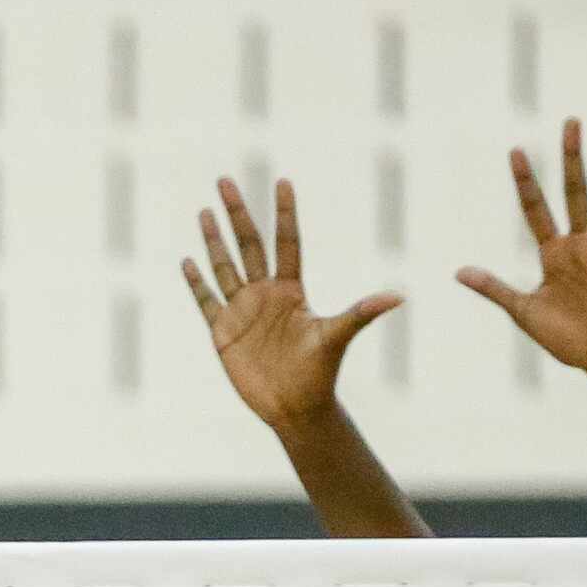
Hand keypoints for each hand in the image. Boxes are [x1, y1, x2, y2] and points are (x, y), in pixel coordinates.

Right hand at [183, 178, 399, 434]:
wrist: (295, 407)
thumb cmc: (319, 373)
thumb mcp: (337, 337)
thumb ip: (361, 313)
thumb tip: (399, 296)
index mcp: (291, 290)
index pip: (286, 241)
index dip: (284, 212)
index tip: (283, 181)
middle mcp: (265, 294)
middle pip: (248, 243)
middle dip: (237, 212)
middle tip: (224, 180)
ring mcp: (242, 311)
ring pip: (224, 266)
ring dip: (213, 239)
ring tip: (204, 211)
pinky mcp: (222, 331)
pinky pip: (206, 301)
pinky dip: (196, 282)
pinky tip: (188, 261)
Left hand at [458, 119, 586, 377]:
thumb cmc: (564, 337)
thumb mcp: (524, 311)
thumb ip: (495, 289)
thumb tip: (457, 273)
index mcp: (552, 253)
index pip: (535, 208)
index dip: (526, 181)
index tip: (515, 150)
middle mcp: (580, 245)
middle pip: (574, 193)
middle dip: (572, 160)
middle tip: (571, 123)